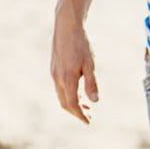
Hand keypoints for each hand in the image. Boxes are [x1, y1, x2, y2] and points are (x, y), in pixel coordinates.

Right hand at [51, 9, 98, 123]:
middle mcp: (57, 78)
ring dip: (73, 103)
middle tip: (89, 116)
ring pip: (62, 95)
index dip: (80, 115)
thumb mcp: (90, 64)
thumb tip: (95, 101)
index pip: (72, 104)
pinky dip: (69, 94)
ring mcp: (54, 73)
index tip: (88, 122)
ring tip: (87, 106)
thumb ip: (91, 84)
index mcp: (67, 79)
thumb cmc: (81, 44)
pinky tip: (79, 92)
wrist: (66, 26)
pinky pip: (60, 87)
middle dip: (76, 112)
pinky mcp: (54, 68)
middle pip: (65, 103)